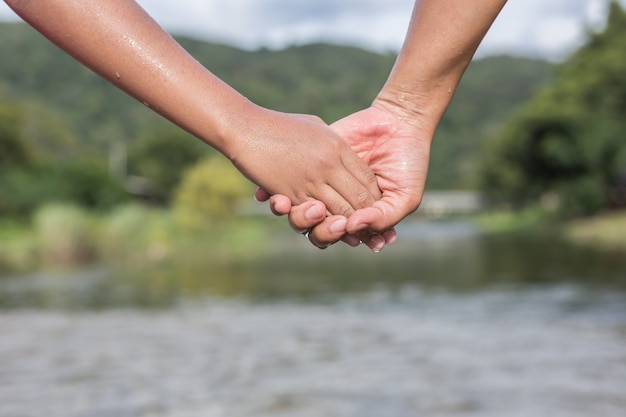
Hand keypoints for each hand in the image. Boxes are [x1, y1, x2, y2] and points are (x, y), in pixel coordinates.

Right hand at [233, 108, 381, 216]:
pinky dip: (324, 225)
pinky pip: (314, 216)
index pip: (367, 178)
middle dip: (368, 216)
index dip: (375, 196)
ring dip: (349, 226)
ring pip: (340, 212)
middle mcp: (328, 165)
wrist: (245, 128)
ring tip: (356, 234)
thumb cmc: (279, 124)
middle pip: (359, 198)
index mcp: (337, 146)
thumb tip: (345, 155)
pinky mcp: (291, 194)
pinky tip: (332, 229)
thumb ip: (333, 143)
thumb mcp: (315, 127)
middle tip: (373, 228)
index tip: (376, 205)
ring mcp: (310, 181)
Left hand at [258, 102, 431, 249]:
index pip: (330, 234)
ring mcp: (316, 182)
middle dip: (307, 222)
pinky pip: (281, 180)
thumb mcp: (404, 197)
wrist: (399, 123)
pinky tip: (268, 193)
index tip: (336, 225)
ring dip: (286, 210)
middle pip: (307, 225)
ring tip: (286, 202)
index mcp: (350, 217)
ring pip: (291, 206)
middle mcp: (330, 203)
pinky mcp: (307, 160)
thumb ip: (382, 218)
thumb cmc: (408, 164)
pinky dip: (270, 191)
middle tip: (317, 210)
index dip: (327, 235)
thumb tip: (351, 228)